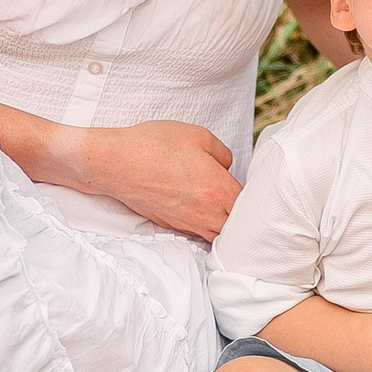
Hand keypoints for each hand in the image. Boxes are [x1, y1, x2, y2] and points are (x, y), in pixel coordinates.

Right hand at [80, 120, 239, 239]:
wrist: (117, 162)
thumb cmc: (155, 145)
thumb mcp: (199, 136)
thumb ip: (222, 154)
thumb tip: (225, 167)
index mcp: (219, 191)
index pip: (250, 206)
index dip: (255, 199)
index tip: (253, 191)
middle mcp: (206, 214)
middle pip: (236, 228)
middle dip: (241, 217)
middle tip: (240, 204)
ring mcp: (187, 223)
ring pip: (216, 236)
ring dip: (222, 226)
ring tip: (222, 211)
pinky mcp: (170, 225)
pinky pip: (196, 233)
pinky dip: (202, 227)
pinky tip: (199, 212)